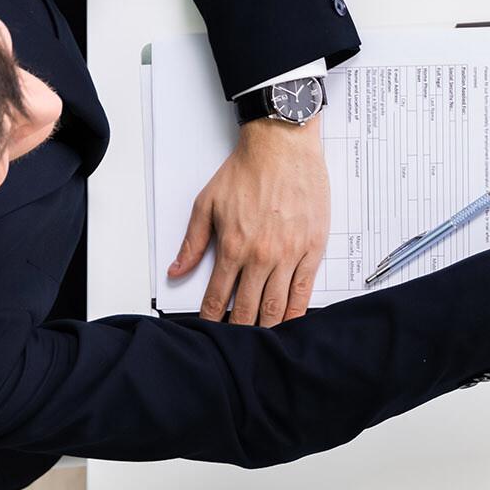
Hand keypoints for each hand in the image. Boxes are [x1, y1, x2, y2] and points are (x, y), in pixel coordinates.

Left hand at [172, 120, 327, 325]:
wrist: (283, 145)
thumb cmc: (247, 169)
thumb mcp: (207, 203)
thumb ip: (192, 242)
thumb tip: (176, 271)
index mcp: (233, 247)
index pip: (218, 298)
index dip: (212, 320)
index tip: (210, 333)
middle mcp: (261, 256)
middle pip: (249, 310)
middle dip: (239, 331)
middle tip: (236, 344)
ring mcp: (290, 254)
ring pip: (278, 306)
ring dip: (268, 328)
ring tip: (261, 340)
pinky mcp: (313, 248)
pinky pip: (305, 290)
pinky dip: (296, 312)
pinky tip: (290, 322)